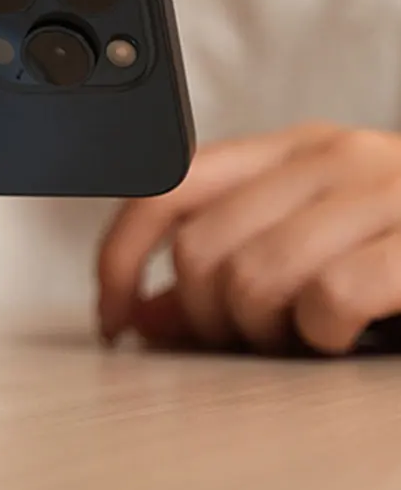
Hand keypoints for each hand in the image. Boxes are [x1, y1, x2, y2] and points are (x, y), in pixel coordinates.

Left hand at [97, 123, 400, 354]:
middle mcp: (330, 156)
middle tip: (245, 339)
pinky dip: (325, 335)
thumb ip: (230, 267)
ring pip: (256, 275)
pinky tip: (345, 336)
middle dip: (207, 316)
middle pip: (203, 248)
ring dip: (265, 332)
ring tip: (302, 337)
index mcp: (290, 151)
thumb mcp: (311, 242)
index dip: (121, 253)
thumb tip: (144, 313)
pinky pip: (331, 297)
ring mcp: (382, 191)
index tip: (115, 313)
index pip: (167, 187)